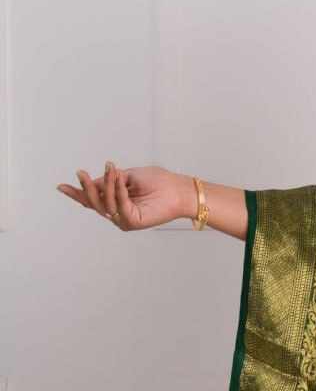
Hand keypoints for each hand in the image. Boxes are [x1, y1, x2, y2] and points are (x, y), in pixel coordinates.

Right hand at [56, 162, 192, 230]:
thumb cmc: (159, 181)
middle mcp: (119, 214)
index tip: (61, 186)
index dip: (77, 193)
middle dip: (86, 188)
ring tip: (110, 168)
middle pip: (94, 204)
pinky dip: (118, 190)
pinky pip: (119, 205)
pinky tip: (119, 176)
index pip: (93, 199)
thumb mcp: (127, 176)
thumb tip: (91, 181)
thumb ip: (109, 180)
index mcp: (117, 203)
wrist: (179, 189)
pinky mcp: (133, 222)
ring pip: (105, 204)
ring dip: (106, 185)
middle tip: (81, 173)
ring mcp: (125, 220)